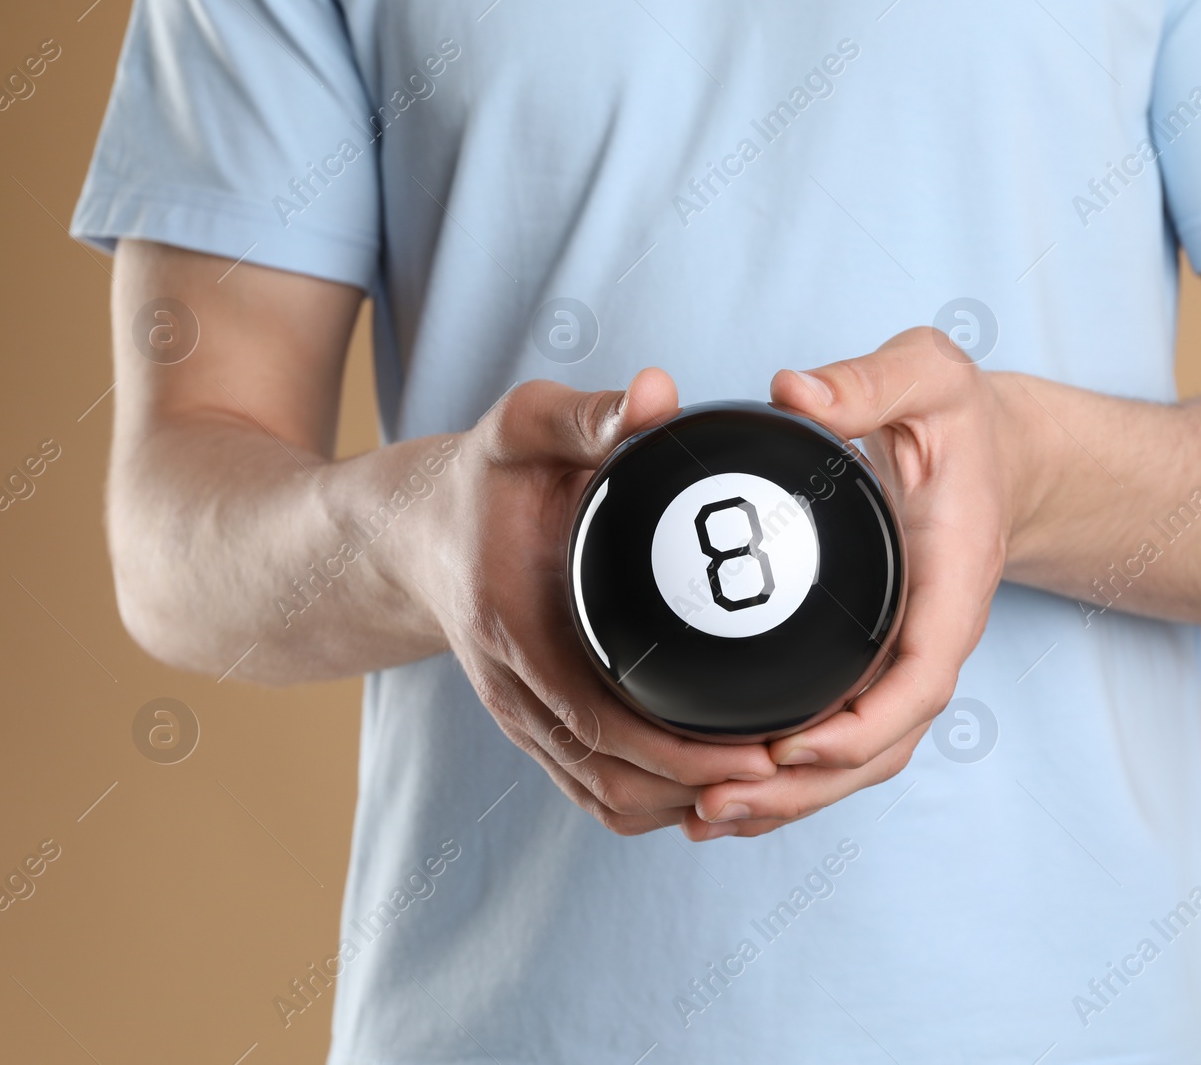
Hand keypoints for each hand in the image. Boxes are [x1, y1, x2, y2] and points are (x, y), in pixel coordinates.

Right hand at [412, 369, 778, 834]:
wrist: (413, 533)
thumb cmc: (478, 480)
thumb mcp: (522, 429)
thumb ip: (588, 414)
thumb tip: (662, 393)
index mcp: (515, 633)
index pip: (601, 726)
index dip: (682, 755)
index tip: (759, 753)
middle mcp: (515, 695)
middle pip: (612, 784)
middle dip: (701, 793)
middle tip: (786, 770)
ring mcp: (524, 720)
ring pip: (606, 801)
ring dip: (683, 807)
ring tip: (763, 782)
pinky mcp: (538, 728)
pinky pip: (596, 790)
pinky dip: (656, 801)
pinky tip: (713, 784)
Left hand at [684, 328, 1017, 839]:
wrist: (994, 453)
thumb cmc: (961, 419)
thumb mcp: (928, 376)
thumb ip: (869, 382)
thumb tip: (795, 392)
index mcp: (952, 585)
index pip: (921, 681)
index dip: (861, 728)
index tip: (791, 746)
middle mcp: (931, 638)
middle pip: (881, 747)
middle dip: (805, 789)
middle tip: (717, 804)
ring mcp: (902, 657)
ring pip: (858, 757)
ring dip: (790, 799)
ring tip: (706, 818)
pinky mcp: (873, 662)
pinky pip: (839, 733)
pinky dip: (789, 775)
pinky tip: (725, 793)